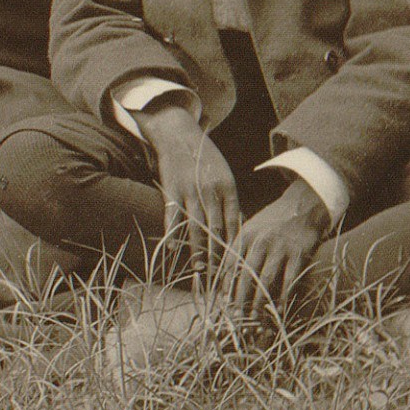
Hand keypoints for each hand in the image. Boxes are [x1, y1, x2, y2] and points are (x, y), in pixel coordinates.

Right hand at [139, 103, 239, 282]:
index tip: (236, 265)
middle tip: (219, 275)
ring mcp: (190, 190)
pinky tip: (172, 249)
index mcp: (227, 188)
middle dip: (218, 254)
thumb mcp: (224, 175)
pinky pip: (172, 215)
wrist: (178, 133)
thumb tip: (238, 227)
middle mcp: (210, 190)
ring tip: (199, 269)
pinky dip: (172, 233)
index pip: (234, 223)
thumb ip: (229, 201)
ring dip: (197, 250)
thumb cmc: (204, 157)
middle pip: (216, 229)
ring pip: (196, 226)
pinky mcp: (171, 188)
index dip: (234, 246)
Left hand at [224, 181, 333, 318]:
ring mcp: (280, 248)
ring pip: (265, 281)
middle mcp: (260, 241)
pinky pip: (289, 281)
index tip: (222, 303)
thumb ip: (239, 249)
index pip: (230, 264)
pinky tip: (279, 311)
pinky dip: (283, 298)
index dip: (226, 286)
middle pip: (245, 275)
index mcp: (245, 235)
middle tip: (236, 318)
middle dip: (239, 299)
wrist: (303, 206)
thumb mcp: (251, 228)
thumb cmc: (273, 222)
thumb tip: (225, 277)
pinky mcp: (298, 254)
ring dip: (259, 302)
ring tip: (254, 319)